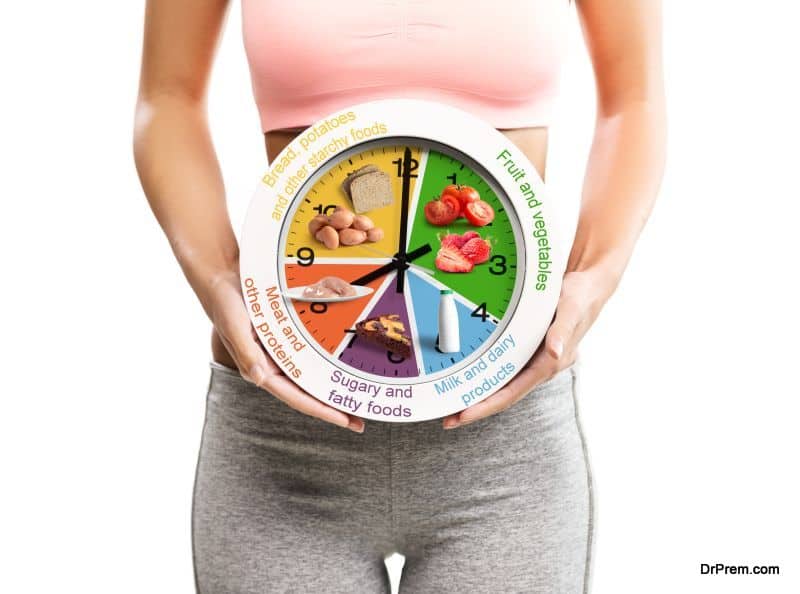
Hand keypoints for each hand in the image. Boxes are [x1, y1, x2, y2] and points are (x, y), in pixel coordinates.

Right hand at [201, 270, 365, 432]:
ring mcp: (279, 353)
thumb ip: (246, 352)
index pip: (295, 397)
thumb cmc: (224, 302)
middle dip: (333, 406)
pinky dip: (325, 362)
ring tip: (358, 398)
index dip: (322, 411)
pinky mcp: (285, 338)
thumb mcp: (233, 325)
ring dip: (332, 387)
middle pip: (308, 392)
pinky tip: (342, 366)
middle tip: (360, 420)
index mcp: (258, 369)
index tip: (345, 421)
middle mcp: (271, 365)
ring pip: (311, 376)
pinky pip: (309, 354)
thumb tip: (260, 378)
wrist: (223, 276)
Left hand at [441, 268, 614, 429]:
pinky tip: (471, 384)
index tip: (465, 416)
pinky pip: (506, 372)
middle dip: (477, 409)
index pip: (513, 392)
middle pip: (505, 396)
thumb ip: (562, 331)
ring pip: (504, 387)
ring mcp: (536, 362)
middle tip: (448, 420)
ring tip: (453, 407)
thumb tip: (554, 353)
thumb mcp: (571, 308)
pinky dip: (488, 381)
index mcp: (551, 363)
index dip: (487, 406)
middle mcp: (542, 367)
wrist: (589, 287)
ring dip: (480, 398)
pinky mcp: (530, 353)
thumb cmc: (580, 297)